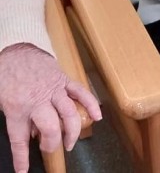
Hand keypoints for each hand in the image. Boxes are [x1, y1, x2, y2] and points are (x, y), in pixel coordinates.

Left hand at [0, 43, 101, 172]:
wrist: (16, 52)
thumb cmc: (8, 77)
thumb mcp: (6, 104)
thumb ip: (20, 122)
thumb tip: (34, 135)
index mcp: (18, 108)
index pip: (19, 140)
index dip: (21, 159)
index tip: (24, 170)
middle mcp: (38, 100)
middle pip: (51, 127)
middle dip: (53, 142)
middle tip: (53, 149)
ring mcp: (53, 89)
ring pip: (68, 113)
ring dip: (72, 130)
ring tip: (71, 142)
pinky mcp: (63, 80)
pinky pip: (80, 92)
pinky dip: (90, 104)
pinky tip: (97, 116)